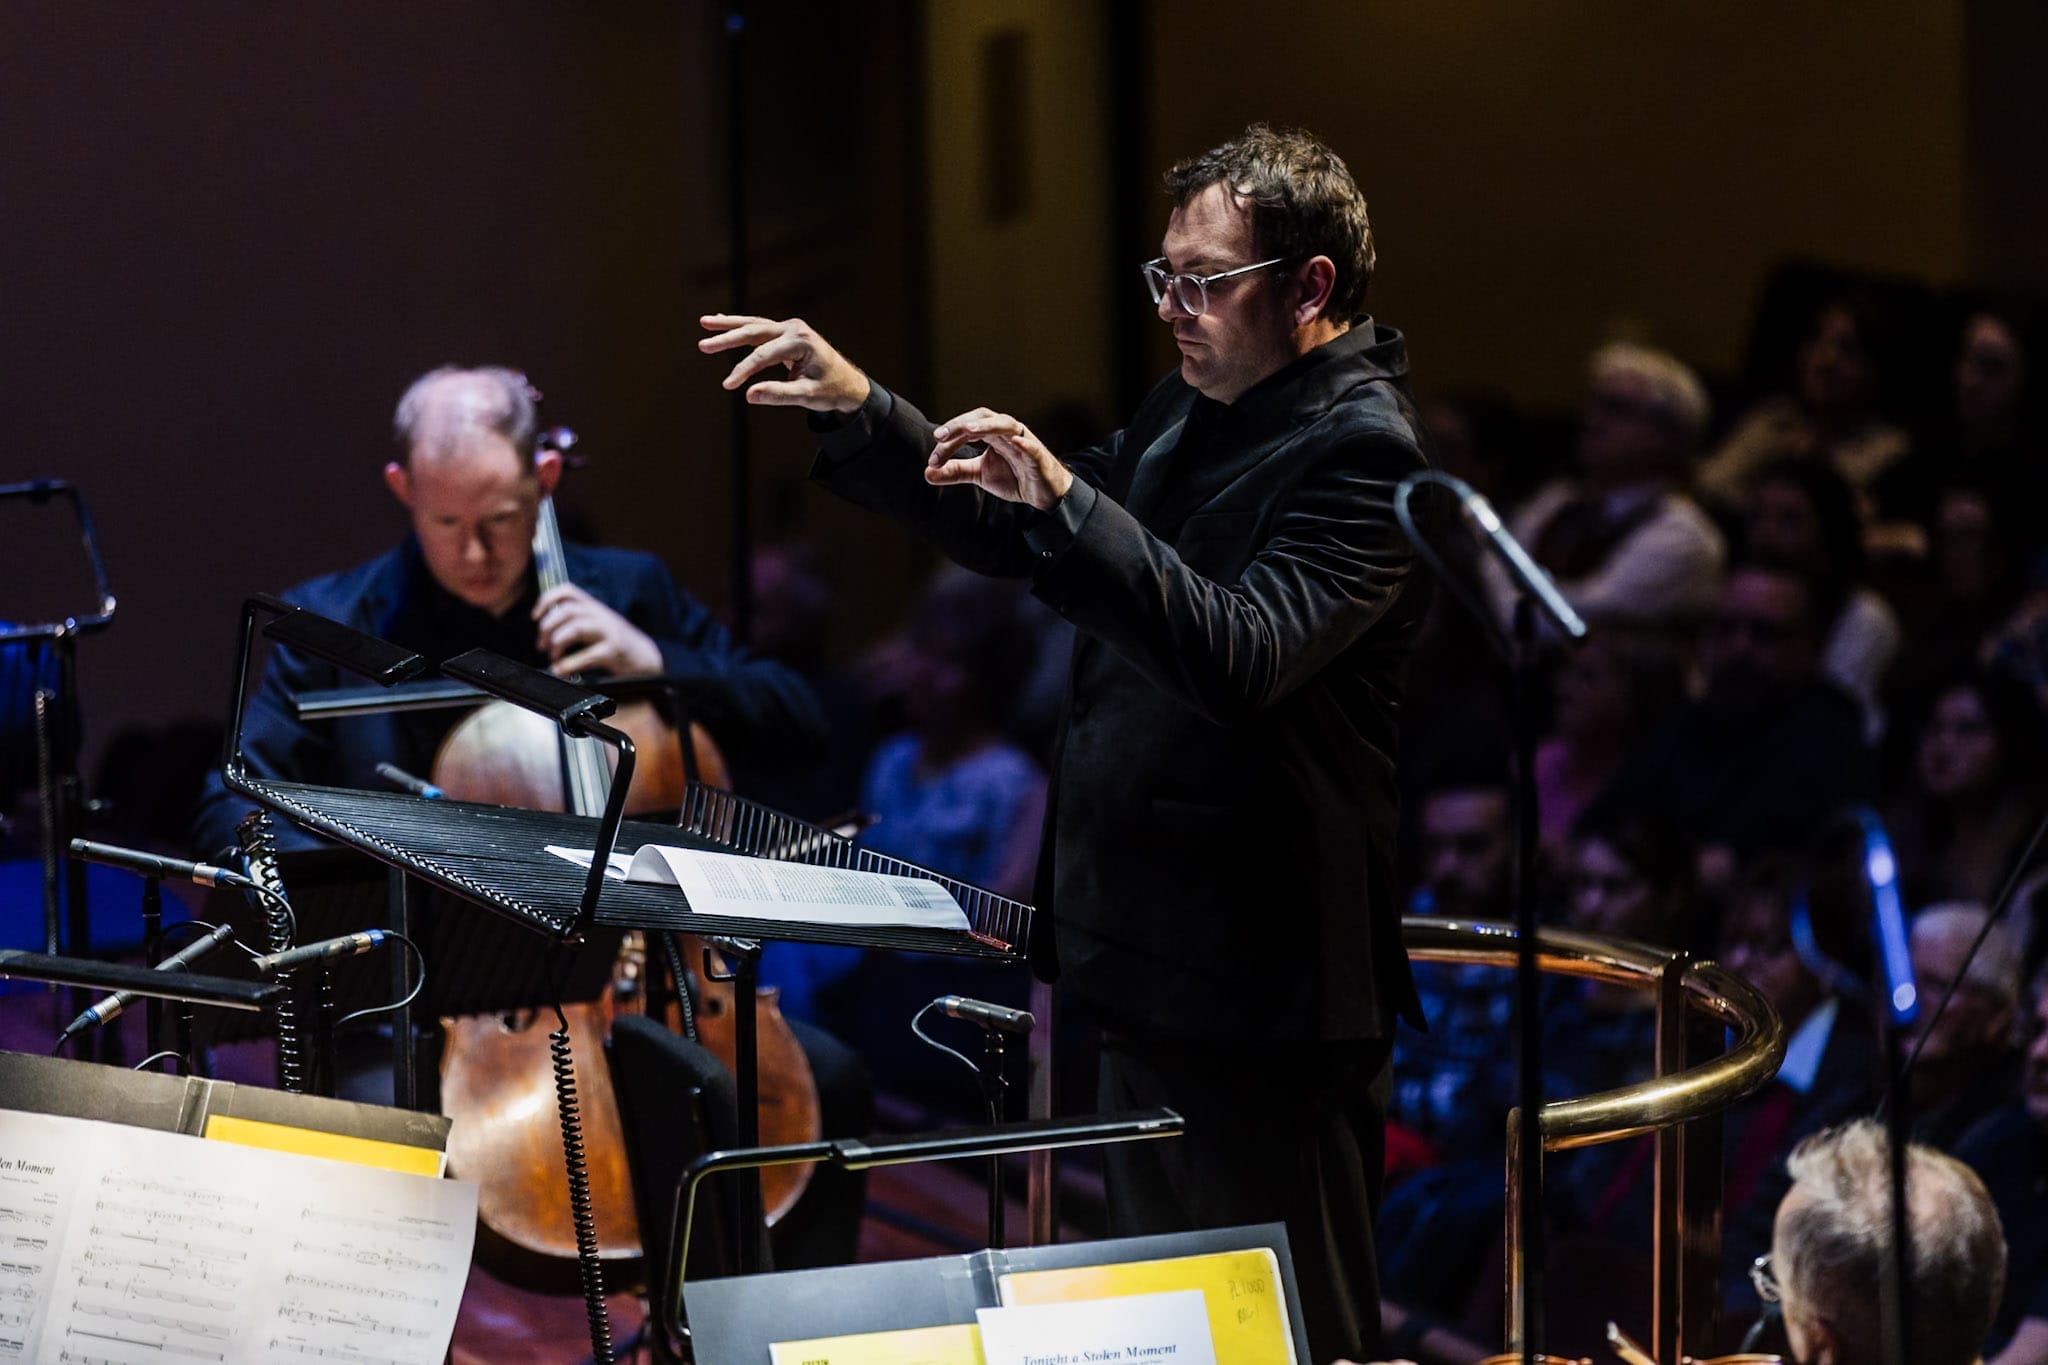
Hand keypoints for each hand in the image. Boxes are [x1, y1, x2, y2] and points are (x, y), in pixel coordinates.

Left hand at [533, 584, 662, 678]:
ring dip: (557, 642)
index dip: (547, 600)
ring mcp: (609, 632)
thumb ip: (578, 621)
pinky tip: (561, 670)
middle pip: (567, 610)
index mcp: (595, 607)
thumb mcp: (599, 625)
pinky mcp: (614, 650)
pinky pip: (587, 654)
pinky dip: (569, 663)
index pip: (568, 591)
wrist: (648, 658)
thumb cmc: (619, 643)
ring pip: (575, 627)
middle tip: (541, 645)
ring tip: (552, 657)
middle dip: (547, 627)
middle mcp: (601, 615)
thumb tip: (548, 629)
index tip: (535, 616)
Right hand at [699, 314, 869, 412]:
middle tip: (703, 345)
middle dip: (728, 338)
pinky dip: (740, 326)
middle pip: (754, 331)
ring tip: (705, 323)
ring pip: (754, 324)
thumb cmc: (830, 390)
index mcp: (800, 341)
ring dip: (729, 325)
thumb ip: (779, 395)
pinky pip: (759, 328)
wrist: (848, 383)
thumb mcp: (807, 396)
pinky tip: (721, 321)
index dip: (744, 370)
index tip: (728, 385)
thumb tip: (749, 395)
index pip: (764, 355)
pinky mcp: (786, 333)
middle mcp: (794, 329)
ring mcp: (790, 328)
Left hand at [928, 408, 1072, 510]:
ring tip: (968, 430)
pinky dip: (1024, 442)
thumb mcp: (980, 474)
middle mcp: (1006, 431)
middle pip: (982, 418)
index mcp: (991, 433)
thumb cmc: (1013, 477)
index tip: (934, 459)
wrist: (1042, 493)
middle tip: (940, 436)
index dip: (949, 441)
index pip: (966, 428)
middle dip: (961, 424)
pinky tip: (1014, 442)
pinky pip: (1031, 446)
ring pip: (1005, 425)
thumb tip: (927, 472)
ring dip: (986, 425)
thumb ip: (956, 471)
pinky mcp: (1038, 456)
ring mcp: (1023, 441)